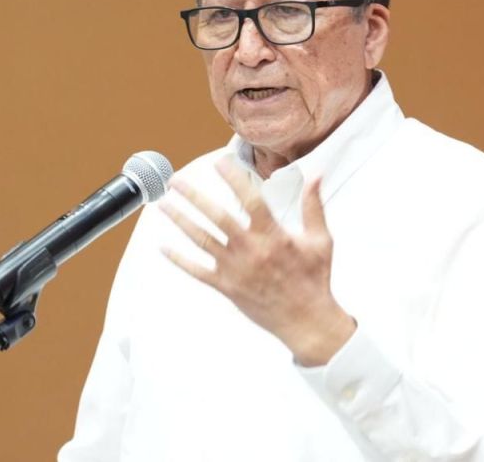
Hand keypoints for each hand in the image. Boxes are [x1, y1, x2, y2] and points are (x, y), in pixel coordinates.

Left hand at [159, 157, 354, 365]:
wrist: (306, 321)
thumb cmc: (314, 280)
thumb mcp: (320, 240)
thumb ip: (313, 206)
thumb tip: (316, 176)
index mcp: (273, 236)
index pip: (250, 199)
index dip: (233, 179)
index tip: (219, 162)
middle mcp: (250, 250)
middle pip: (216, 217)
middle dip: (194, 197)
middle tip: (176, 181)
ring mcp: (236, 269)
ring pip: (202, 240)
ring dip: (181, 221)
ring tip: (163, 204)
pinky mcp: (227, 287)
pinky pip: (198, 271)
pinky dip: (179, 259)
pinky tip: (163, 247)